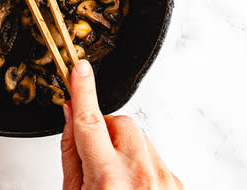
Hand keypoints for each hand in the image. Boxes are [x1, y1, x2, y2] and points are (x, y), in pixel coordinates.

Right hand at [61, 60, 182, 189]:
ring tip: (115, 177)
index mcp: (108, 179)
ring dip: (123, 148)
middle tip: (95, 156)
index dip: (84, 91)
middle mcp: (139, 176)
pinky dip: (140, 163)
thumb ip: (72, 152)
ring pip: (139, 137)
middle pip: (120, 123)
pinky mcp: (175, 182)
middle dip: (105, 131)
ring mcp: (162, 179)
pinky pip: (154, 155)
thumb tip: (71, 114)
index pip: (90, 122)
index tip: (81, 69)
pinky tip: (131, 183)